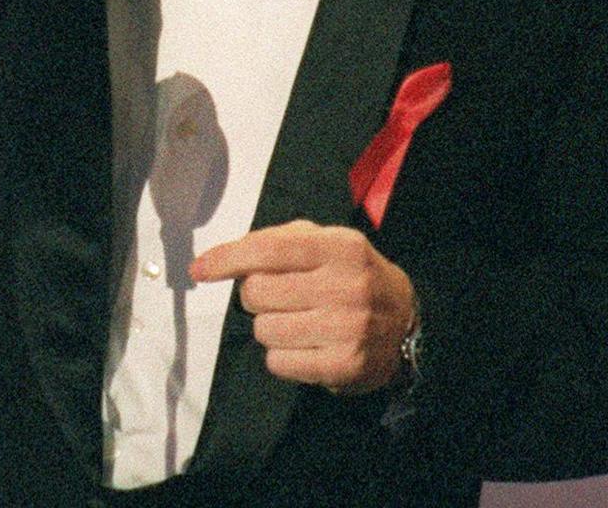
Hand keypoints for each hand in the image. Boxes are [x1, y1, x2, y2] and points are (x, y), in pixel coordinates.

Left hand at [191, 219, 414, 393]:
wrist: (408, 321)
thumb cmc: (352, 274)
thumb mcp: (326, 241)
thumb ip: (278, 241)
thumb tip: (223, 259)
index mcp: (338, 246)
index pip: (267, 251)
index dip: (227, 259)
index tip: (199, 269)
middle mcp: (345, 286)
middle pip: (258, 293)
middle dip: (255, 296)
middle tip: (277, 297)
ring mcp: (347, 329)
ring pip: (264, 330)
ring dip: (268, 326)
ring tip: (294, 321)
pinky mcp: (344, 367)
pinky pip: (279, 363)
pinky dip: (280, 356)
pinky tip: (303, 345)